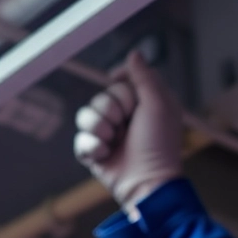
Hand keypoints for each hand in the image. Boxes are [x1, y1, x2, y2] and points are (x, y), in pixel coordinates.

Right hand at [74, 50, 184, 211]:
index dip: (121, 81)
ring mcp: (108, 135)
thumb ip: (145, 77)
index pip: (122, 80)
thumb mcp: (158, 105)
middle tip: (126, 124)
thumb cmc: (158, 145)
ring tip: (112, 142)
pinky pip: (79, 139)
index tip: (121, 83)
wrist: (146, 183)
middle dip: (112, 109)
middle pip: (102, 96)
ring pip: (85, 115)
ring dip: (99, 128)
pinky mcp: (94, 152)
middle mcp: (125, 118)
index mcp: (143, 105)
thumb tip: (134, 54)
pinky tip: (105, 156)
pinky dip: (92, 147)